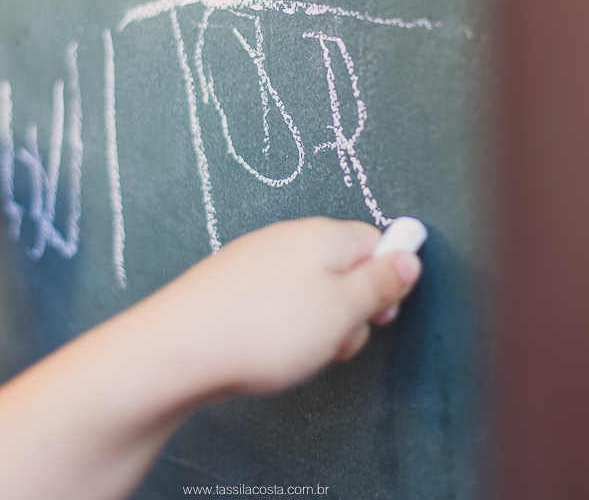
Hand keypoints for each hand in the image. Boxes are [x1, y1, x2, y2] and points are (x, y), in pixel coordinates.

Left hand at [143, 217, 421, 396]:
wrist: (179, 349)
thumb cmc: (263, 329)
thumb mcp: (343, 311)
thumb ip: (381, 283)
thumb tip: (409, 258)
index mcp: (323, 235)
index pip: (376, 240)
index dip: (388, 281)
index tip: (384, 315)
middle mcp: (289, 238)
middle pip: (344, 270)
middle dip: (350, 313)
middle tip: (335, 341)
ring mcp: (257, 261)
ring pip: (311, 294)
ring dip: (317, 328)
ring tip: (295, 353)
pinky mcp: (233, 288)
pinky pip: (277, 306)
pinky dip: (282, 331)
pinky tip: (266, 352)